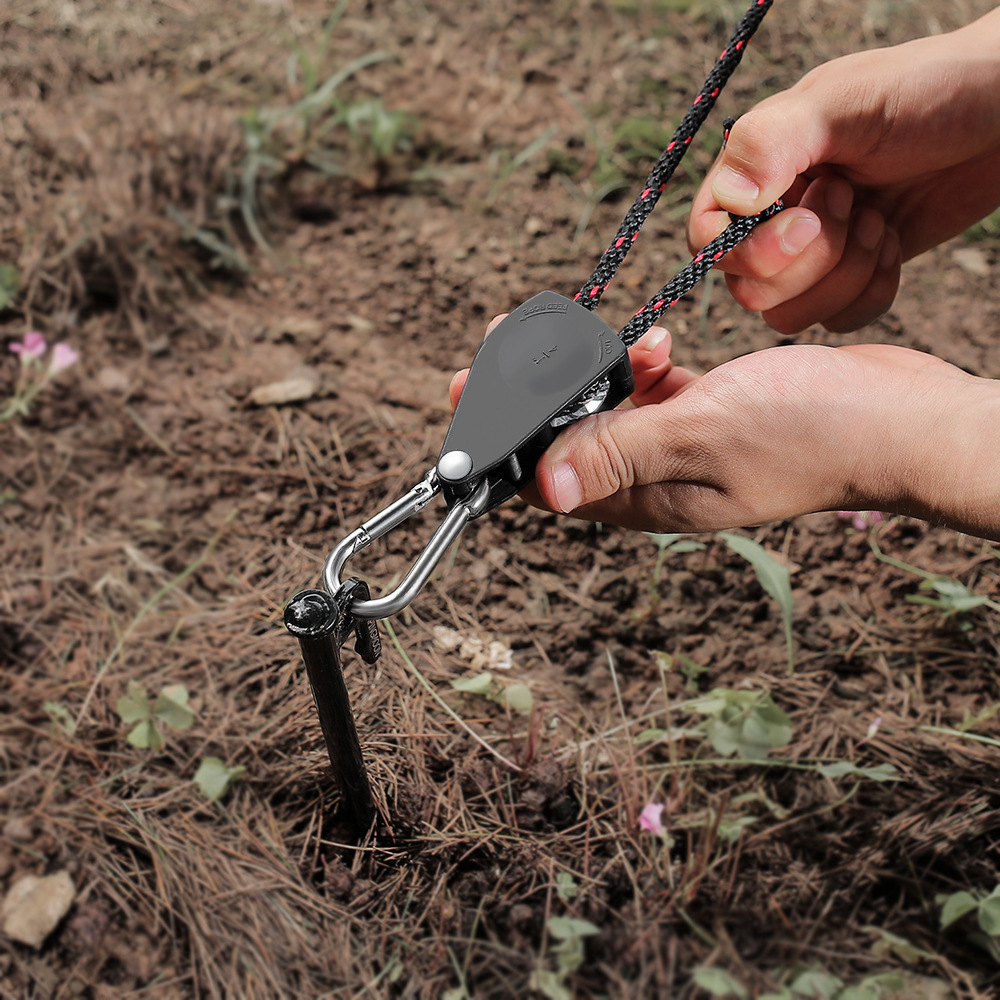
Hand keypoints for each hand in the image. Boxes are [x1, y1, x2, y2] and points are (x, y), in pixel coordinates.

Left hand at [450, 320, 999, 538]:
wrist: (896, 417)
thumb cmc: (811, 434)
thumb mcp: (702, 437)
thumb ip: (620, 453)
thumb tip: (543, 488)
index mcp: (645, 500)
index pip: (547, 478)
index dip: (502, 437)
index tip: (467, 390)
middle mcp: (654, 481)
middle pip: (567, 438)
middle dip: (537, 391)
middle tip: (512, 342)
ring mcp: (680, 447)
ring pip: (606, 408)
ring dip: (598, 370)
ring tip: (630, 344)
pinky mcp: (707, 415)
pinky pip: (650, 391)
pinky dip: (642, 364)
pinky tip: (658, 343)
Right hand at [687, 7, 999, 333]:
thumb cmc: (927, 90)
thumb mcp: (844, 101)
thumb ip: (772, 142)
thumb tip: (727, 201)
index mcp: (754, 175)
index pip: (709, 241)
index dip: (749, 252)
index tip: (807, 223)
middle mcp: (771, 219)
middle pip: (751, 290)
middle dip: (814, 258)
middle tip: (855, 199)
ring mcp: (811, 254)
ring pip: (791, 316)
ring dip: (845, 275)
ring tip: (880, 219)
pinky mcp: (851, 277)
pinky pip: (838, 321)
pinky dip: (872, 291)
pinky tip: (894, 242)